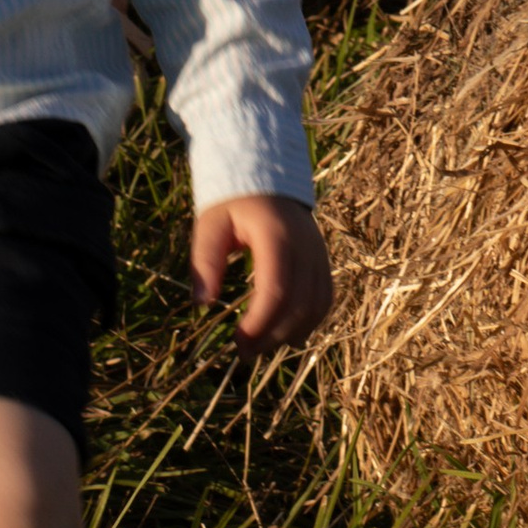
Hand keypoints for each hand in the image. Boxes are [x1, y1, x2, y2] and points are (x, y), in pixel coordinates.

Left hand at [189, 194, 331, 349]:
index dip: (260, 323)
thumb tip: (202, 303)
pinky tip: (285, 332)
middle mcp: (305, 247)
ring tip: (262, 344)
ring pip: (317, 306)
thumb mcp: (211, 224)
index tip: (238, 342)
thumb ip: (205, 261)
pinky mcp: (324, 261)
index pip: (276, 290)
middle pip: (299, 305)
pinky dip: (309, 321)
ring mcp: (319, 254)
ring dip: (291, 333)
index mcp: (276, 235)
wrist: (268, 176)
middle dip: (272, 335)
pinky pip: (325, 299)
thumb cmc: (234, 203)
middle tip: (244, 352)